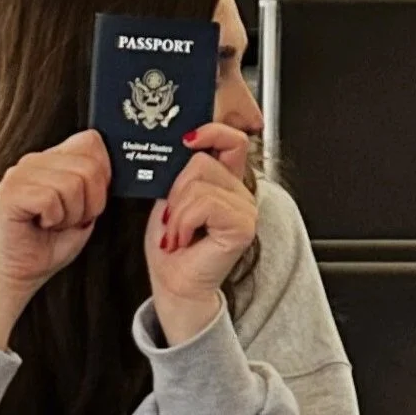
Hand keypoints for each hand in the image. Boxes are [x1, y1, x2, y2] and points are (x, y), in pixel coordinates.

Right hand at [0, 130, 111, 347]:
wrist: (21, 273)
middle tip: (70, 219)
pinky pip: (50, 199)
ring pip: (71, 184)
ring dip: (70, 214)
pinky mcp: (8, 193)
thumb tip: (118, 168)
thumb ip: (98, 183)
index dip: (101, 175)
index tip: (89, 202)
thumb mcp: (87, 209)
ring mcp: (19, 174)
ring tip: (53, 223)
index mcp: (54, 158)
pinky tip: (41, 225)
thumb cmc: (51, 243)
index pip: (91, 142)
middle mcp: (35, 160)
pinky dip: (53, 219)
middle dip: (90, 203)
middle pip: (88, 167)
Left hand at [146, 125, 258, 344]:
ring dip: (177, 212)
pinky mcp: (243, 224)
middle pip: (201, 161)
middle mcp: (240, 191)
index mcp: (225, 180)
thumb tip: (179, 144)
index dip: (212, 131)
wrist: (174, 283)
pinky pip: (204, 204)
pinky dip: (184, 222)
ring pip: (199, 182)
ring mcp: (245, 207)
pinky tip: (184, 239)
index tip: (188, 138)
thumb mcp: (170, 197)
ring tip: (178, 233)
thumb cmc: (172, 246)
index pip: (232, 139)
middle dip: (175, 191)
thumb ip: (181, 170)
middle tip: (173, 219)